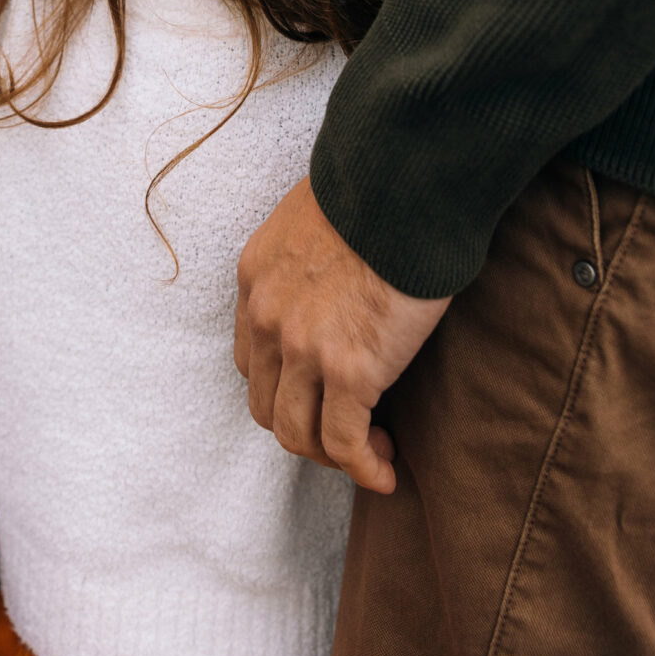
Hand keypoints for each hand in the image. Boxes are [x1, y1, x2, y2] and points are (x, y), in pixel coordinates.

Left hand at [234, 178, 450, 493]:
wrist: (403, 184)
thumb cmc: (376, 190)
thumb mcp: (316, 217)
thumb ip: (311, 256)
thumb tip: (340, 277)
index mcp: (256, 278)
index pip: (251, 358)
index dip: (284, 386)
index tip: (319, 393)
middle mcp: (267, 317)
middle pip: (266, 403)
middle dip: (304, 425)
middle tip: (347, 428)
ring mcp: (303, 348)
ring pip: (297, 433)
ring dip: (332, 453)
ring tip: (371, 451)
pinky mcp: (350, 370)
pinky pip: (344, 444)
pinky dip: (363, 468)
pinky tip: (385, 471)